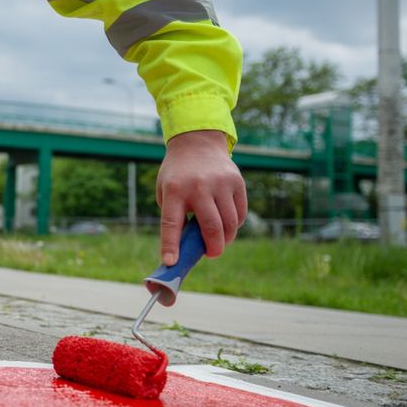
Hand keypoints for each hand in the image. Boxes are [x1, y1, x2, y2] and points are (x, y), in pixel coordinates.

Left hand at [157, 129, 246, 264]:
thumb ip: (175, 217)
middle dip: (213, 249)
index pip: (171, 223)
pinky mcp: (237, 182)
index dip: (170, 245)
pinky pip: (240, 213)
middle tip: (211, 254)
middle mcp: (198, 186)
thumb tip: (187, 249)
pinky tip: (227, 224)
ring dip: (226, 239)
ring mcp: (220, 183)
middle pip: (211, 227)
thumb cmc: (178, 176)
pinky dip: (235, 225)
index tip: (170, 262)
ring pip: (230, 223)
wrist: (197, 143)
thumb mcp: (166, 191)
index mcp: (174, 190)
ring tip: (218, 241)